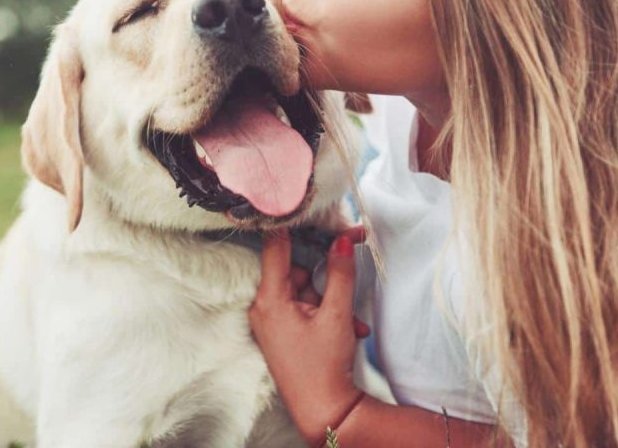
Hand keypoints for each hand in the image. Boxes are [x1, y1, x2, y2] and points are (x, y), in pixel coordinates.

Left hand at [248, 226, 370, 444]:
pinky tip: (350, 329)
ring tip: (353, 320)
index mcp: (269, 299)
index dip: (293, 224)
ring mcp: (272, 322)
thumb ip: (339, 273)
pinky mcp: (282, 333)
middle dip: (325, 271)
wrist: (325, 412)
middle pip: (294, 268)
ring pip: (304, 291)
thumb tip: (343, 239)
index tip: (305, 204)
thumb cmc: (325, 366)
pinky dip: (327, 314)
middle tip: (352, 250)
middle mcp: (264, 308)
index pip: (275, 247)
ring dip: (331, 298)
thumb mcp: (336, 315)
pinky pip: (304, 310)